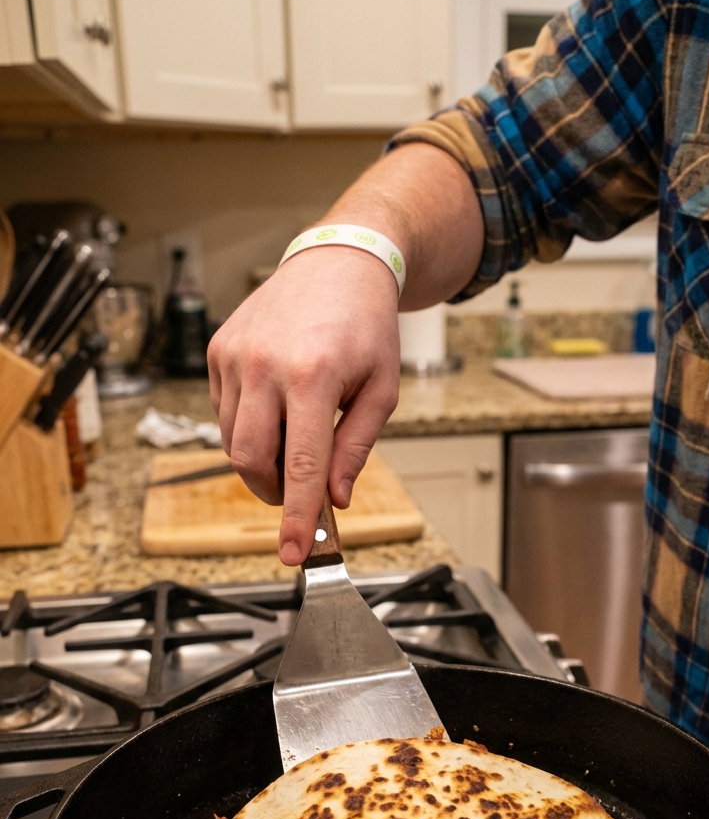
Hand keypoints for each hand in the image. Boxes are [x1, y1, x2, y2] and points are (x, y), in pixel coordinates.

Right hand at [208, 246, 399, 565]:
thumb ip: (355, 447)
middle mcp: (265, 365)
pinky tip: (276, 405)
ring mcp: (235, 356)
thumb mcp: (381, 390)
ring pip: (233, 441)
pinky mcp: (218, 350)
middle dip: (273, 490)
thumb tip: (335, 497)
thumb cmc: (365, 327)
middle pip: (251, 461)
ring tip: (295, 434)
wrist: (337, 264)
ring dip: (262, 458)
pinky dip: (248, 426)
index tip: (294, 554)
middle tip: (298, 489)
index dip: (297, 517)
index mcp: (313, 376)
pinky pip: (224, 412)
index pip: (301, 466)